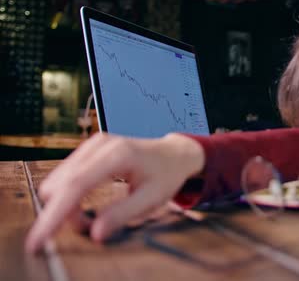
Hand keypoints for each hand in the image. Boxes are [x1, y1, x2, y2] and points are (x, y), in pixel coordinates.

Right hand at [25, 132, 204, 253]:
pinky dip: (70, 195)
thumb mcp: (152, 198)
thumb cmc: (166, 174)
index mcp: (117, 155)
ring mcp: (92, 144)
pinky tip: (87, 203)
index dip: (54, 215)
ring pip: (59, 181)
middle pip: (61, 184)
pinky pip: (66, 176)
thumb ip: (123, 214)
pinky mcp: (88, 149)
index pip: (76, 186)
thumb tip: (95, 233)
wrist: (173, 153)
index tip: (38, 239)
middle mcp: (100, 145)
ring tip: (94, 215)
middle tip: (89, 227)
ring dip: (67, 205)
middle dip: (65, 213)